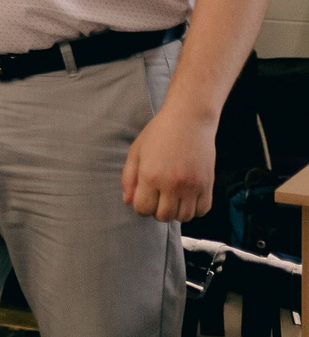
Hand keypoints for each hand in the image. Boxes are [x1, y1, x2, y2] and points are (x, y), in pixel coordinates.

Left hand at [121, 105, 215, 221]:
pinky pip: (203, 210)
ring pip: (184, 217)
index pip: (143, 209)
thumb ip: (129, 178)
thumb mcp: (136, 152)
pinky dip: (194, 209)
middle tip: (157, 197)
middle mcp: (172, 184)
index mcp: (151, 176)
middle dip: (157, 211)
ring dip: (176, 212)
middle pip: (164, 216)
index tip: (143, 197)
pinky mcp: (208, 184)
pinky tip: (187, 198)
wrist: (189, 120)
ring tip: (172, 197)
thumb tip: (128, 201)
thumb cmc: (159, 133)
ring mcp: (193, 186)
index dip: (141, 206)